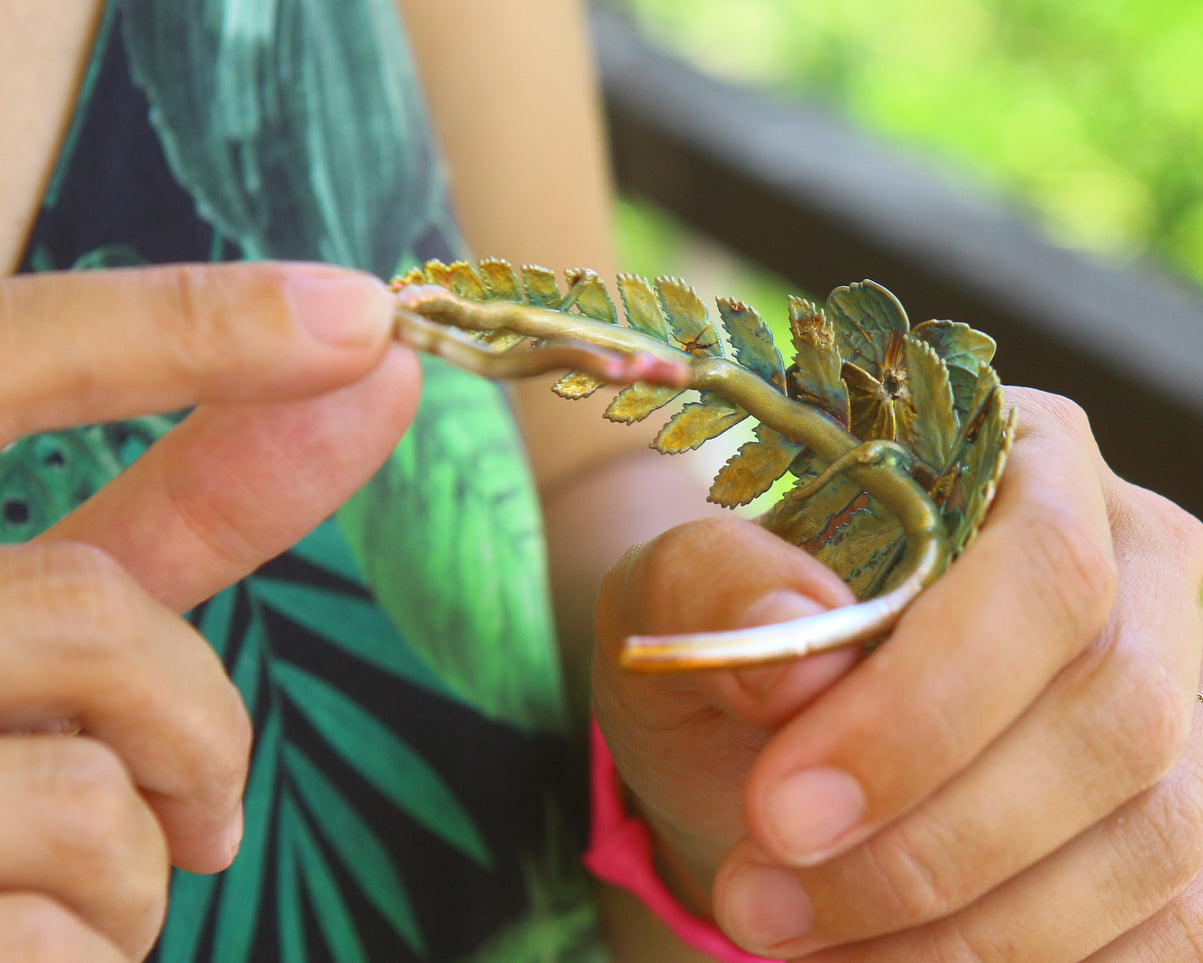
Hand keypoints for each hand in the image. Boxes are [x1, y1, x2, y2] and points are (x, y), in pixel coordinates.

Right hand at [0, 263, 418, 959]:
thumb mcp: (30, 637)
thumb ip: (176, 508)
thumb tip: (367, 371)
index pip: (2, 356)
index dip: (183, 328)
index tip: (362, 316)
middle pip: (87, 617)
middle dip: (192, 723)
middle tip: (205, 817)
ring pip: (91, 794)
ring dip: (144, 862)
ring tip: (72, 899)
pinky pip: (60, 929)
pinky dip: (96, 950)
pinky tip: (36, 952)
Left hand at [593, 386, 1202, 960]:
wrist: (773, 742)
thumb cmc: (737, 651)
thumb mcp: (677, 600)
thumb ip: (714, 588)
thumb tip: (793, 647)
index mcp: (1029, 458)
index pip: (1046, 568)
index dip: (926, 708)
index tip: (782, 813)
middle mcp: (1146, 560)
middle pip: (1120, 708)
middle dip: (934, 842)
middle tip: (764, 906)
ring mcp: (1197, 688)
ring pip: (1159, 829)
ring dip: (976, 930)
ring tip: (806, 946)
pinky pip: (1194, 915)